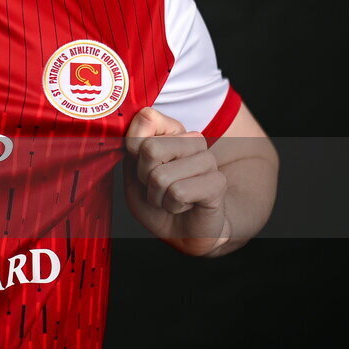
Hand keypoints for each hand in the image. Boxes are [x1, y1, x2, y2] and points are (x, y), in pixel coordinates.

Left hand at [123, 107, 229, 255]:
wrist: (180, 233)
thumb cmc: (156, 201)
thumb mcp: (132, 172)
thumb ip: (134, 145)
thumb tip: (145, 115)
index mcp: (171, 132)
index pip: (147, 117)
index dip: (133, 148)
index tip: (141, 165)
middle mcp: (192, 140)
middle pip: (149, 148)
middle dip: (143, 177)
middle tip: (156, 187)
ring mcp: (207, 160)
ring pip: (161, 175)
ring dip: (157, 195)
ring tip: (169, 198)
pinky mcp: (217, 182)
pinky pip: (178, 192)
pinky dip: (171, 205)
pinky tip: (183, 206)